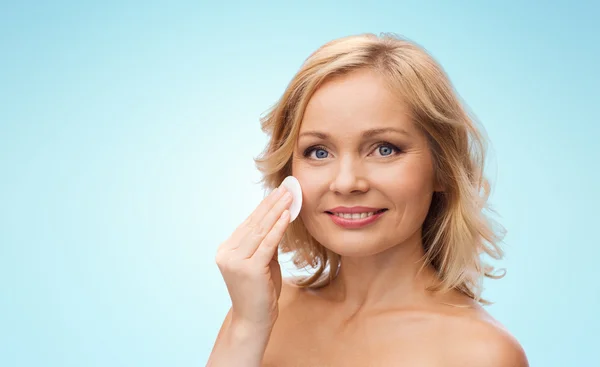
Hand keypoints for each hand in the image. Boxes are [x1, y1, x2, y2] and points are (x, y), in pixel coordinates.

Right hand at [215, 186, 291, 329]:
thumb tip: (279, 219)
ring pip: (260, 230)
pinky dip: (278, 228)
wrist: (254, 321)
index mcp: (226, 250)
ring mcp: (235, 261)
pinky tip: (287, 215)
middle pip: (254, 224)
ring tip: (289, 196)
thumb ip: (266, 243)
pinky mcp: (248, 269)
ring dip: (276, 211)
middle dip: (271, 204)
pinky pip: (267, 244)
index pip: (248, 224)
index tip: (278, 192)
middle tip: (286, 188)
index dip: (264, 207)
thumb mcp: (263, 262)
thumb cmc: (260, 293)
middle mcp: (227, 253)